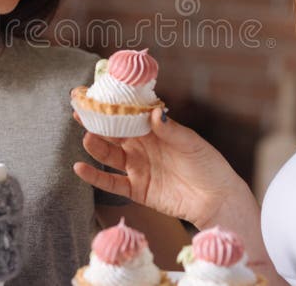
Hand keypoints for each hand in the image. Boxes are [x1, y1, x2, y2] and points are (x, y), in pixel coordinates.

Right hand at [73, 108, 246, 228]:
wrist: (216, 200)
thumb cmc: (209, 165)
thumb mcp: (192, 144)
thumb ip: (172, 130)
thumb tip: (155, 113)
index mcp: (155, 130)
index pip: (129, 114)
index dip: (112, 105)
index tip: (94, 95)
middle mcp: (142, 146)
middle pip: (114, 133)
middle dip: (96, 122)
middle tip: (79, 111)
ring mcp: (137, 167)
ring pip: (110, 155)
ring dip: (96, 146)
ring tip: (87, 137)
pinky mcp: (136, 189)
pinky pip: (111, 183)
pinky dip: (95, 176)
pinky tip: (80, 167)